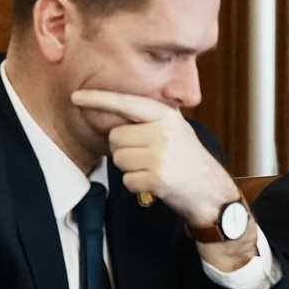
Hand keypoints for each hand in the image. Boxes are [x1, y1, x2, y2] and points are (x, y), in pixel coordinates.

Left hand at [68, 89, 240, 228]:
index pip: (127, 103)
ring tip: (154, 169)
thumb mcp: (178, 129)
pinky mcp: (156, 178)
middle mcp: (163, 133)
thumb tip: (117, 106)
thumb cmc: (190, 160)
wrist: (212, 192)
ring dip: (131, 169)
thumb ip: (152, 118)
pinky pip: (127, 179)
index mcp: (166, 117)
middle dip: (124, 150)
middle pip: (116, 137)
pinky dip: (137, 185)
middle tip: (148, 157)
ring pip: (118, 159)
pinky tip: (155, 183)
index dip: (99, 99)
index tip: (76, 96)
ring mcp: (160, 155)